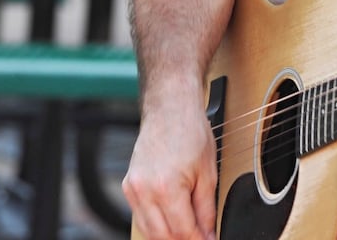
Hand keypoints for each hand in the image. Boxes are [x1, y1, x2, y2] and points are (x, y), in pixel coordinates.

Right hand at [122, 99, 217, 239]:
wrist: (170, 108)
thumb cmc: (192, 133)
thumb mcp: (208, 172)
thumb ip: (206, 209)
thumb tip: (207, 235)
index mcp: (167, 188)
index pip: (183, 232)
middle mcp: (145, 192)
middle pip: (163, 236)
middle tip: (200, 237)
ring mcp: (133, 190)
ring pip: (149, 231)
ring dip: (168, 236)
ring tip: (189, 231)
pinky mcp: (128, 187)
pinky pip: (141, 217)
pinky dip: (156, 224)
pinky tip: (172, 221)